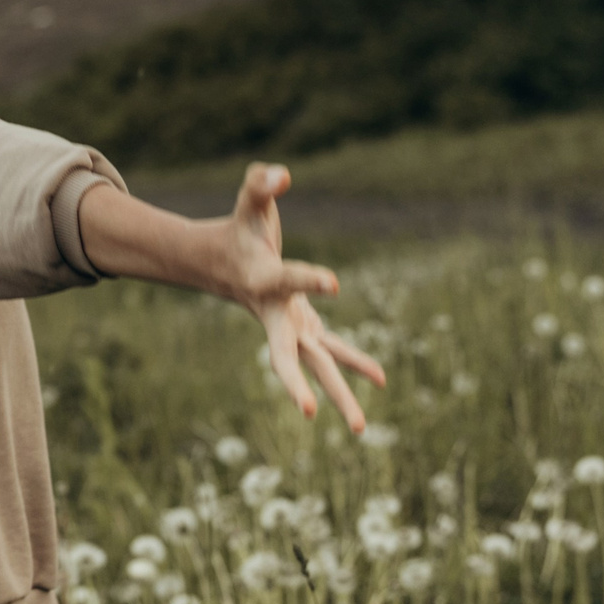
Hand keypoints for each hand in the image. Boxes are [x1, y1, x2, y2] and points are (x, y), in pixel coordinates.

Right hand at [214, 163, 385, 429]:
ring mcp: (290, 326)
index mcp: (264, 280)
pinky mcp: (303, 328)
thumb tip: (282, 174)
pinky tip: (381, 379)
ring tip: (361, 429)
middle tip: (310, 413)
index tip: (336, 283)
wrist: (221, 263)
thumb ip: (261, 183)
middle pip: (286, 354)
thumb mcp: (249, 202)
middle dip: (297, 384)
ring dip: (338, 395)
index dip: (311, 280)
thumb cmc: (240, 228)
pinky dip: (354, 363)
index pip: (290, 280)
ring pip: (314, 366)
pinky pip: (331, 350)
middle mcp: (275, 313)